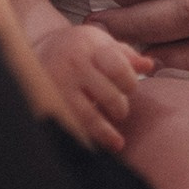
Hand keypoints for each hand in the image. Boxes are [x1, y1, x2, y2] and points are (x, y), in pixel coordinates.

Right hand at [35, 26, 152, 152]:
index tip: (129, 89)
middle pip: (108, 96)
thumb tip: (148, 65)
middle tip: (120, 110)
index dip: (130, 84)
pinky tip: (96, 144)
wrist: (40, 48)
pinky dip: (86, 138)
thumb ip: (126, 56)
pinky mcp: (49, 102)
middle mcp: (74, 65)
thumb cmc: (78, 47)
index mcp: (91, 47)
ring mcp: (59, 85)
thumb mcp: (102, 43)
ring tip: (116, 140)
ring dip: (106, 132)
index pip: (119, 70)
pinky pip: (71, 126)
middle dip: (120, 108)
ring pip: (88, 117)